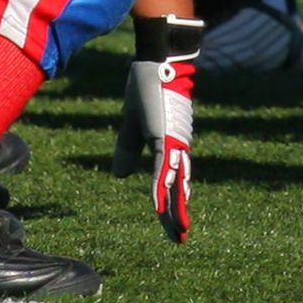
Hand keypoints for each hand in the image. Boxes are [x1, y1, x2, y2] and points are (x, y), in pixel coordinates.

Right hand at [112, 18, 199, 242]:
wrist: (156, 62)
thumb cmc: (146, 87)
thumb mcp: (132, 124)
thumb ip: (128, 149)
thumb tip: (121, 176)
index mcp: (169, 146)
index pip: (170, 181)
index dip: (171, 203)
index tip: (174, 225)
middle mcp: (175, 148)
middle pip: (177, 188)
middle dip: (178, 215)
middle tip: (181, 239)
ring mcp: (172, 144)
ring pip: (174, 185)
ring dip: (175, 211)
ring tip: (180, 233)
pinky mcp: (166, 138)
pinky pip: (163, 171)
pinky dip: (163, 190)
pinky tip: (162, 209)